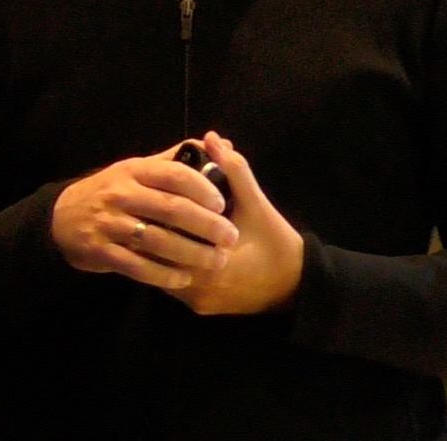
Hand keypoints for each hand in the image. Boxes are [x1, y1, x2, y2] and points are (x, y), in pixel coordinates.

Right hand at [50, 142, 236, 291]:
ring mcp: (109, 224)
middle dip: (205, 224)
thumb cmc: (111, 191)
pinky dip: (163, 275)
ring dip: (191, 253)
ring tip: (216, 261)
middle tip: (231, 237)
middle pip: (170, 208)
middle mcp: (121, 194)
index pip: (173, 174)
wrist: (61, 217)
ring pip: (157, 240)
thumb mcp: (136, 169)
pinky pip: (137, 266)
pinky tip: (184, 279)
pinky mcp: (101, 251)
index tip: (223, 204)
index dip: (202, 188)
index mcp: (134, 171)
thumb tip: (219, 143)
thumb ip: (175, 159)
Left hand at [168, 132, 305, 315]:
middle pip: (157, 257)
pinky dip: (168, 265)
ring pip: (161, 273)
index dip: (156, 215)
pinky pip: (172, 285)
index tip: (152, 196)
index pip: (166, 238)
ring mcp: (196, 301)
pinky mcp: (199, 308)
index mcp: (211, 262)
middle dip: (152, 232)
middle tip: (148, 208)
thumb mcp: (257, 204)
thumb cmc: (276, 242)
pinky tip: (168, 244)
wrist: (297, 285)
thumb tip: (212, 139)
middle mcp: (198, 287)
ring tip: (154, 222)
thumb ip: (234, 171)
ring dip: (157, 249)